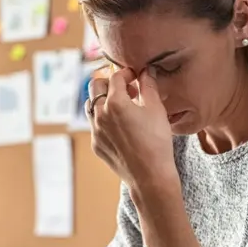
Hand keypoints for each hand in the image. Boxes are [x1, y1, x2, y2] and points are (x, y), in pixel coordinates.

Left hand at [85, 67, 175, 188]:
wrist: (150, 176)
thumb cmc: (156, 142)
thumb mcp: (156, 109)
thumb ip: (149, 86)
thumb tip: (146, 71)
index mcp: (115, 102)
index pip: (115, 77)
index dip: (126, 73)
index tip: (135, 77)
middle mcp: (100, 114)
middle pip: (95, 85)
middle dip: (109, 83)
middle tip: (127, 89)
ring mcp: (95, 130)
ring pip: (91, 105)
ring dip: (103, 100)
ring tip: (122, 107)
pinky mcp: (95, 144)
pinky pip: (94, 124)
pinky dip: (104, 119)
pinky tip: (121, 126)